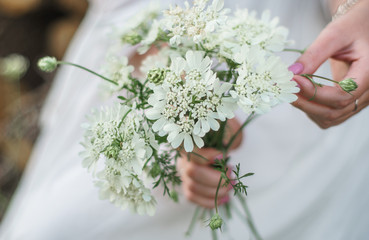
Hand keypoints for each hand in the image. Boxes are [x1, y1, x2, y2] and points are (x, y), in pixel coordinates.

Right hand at [177, 117, 242, 207]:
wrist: (218, 133)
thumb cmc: (222, 127)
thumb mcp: (225, 123)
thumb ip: (225, 131)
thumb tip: (223, 153)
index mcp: (187, 138)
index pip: (189, 150)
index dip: (205, 156)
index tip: (222, 156)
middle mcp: (181, 155)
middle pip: (191, 172)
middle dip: (216, 178)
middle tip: (232, 175)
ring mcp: (182, 171)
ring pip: (192, 187)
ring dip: (215, 191)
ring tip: (232, 185)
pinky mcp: (187, 182)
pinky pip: (192, 196)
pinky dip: (209, 201)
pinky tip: (225, 199)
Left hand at [289, 0, 368, 128]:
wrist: (361, 29)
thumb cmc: (351, 27)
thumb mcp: (334, 34)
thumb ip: (314, 55)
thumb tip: (291, 74)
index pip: (341, 96)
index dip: (314, 92)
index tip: (294, 80)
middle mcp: (368, 92)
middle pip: (334, 111)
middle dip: (305, 102)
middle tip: (285, 88)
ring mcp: (359, 101)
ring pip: (331, 118)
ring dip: (307, 108)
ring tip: (292, 90)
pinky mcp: (350, 103)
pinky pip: (330, 116)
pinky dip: (313, 110)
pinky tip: (303, 95)